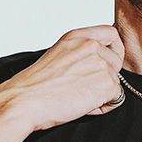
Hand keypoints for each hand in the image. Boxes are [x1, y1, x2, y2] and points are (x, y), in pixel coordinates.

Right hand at [0, 24, 125, 132]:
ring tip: (76, 98)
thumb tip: (99, 65)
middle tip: (80, 89)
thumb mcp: (58, 56)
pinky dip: (102, 107)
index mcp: (77, 37)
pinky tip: (82, 106)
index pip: (111, 34)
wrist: (25, 100)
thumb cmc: (35, 86)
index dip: (114, 50)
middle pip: (116, 63)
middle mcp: (91, 46)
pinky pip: (116, 99)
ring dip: (100, 95)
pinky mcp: (106, 84)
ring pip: (115, 83)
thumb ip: (80, 54)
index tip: (110, 62)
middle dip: (104, 79)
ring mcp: (100, 64)